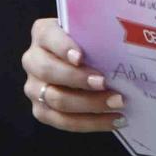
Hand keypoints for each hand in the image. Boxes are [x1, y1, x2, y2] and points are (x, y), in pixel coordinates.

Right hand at [22, 18, 125, 132]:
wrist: (78, 63)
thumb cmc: (89, 43)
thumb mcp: (90, 32)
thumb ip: (98, 33)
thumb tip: (123, 43)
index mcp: (43, 33)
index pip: (49, 36)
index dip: (63, 47)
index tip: (81, 57)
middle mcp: (33, 60)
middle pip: (48, 71)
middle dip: (78, 79)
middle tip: (105, 83)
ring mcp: (34, 87)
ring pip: (56, 99)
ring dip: (89, 104)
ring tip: (117, 102)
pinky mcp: (41, 110)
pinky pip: (63, 121)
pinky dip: (91, 122)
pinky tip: (113, 120)